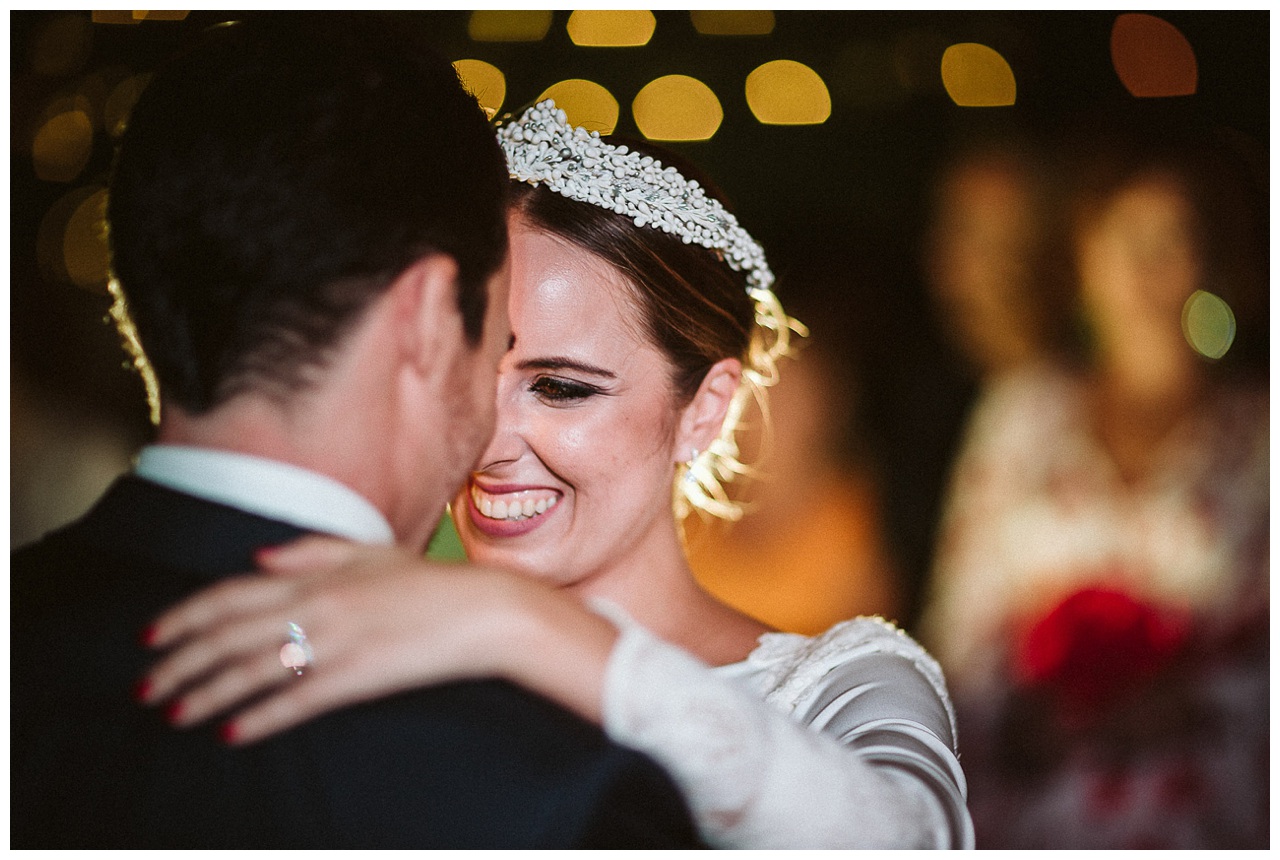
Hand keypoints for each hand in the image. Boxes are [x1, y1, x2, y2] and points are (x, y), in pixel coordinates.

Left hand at [140, 535, 518, 744]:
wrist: (481, 612)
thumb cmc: (428, 583)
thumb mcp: (370, 551)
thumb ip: (311, 550)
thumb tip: (258, 559)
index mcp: (314, 575)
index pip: (228, 594)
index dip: (182, 616)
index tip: (148, 637)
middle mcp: (315, 605)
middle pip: (228, 636)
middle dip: (178, 663)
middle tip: (144, 688)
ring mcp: (335, 642)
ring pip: (252, 671)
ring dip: (205, 695)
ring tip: (174, 715)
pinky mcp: (357, 678)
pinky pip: (296, 702)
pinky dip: (259, 718)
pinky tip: (231, 734)